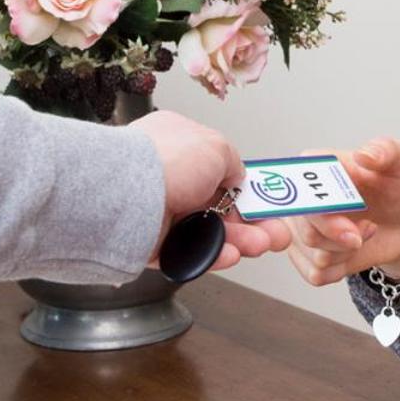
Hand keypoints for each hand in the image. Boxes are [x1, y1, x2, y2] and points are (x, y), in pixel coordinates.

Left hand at [132, 109, 291, 271]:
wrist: (125, 195)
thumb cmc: (165, 161)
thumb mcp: (218, 146)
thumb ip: (233, 163)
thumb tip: (237, 176)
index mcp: (180, 145)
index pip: (220, 172)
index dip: (246, 191)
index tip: (267, 207)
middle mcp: (169, 177)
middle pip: (219, 206)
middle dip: (251, 222)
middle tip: (274, 234)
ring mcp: (160, 212)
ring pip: (207, 232)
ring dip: (238, 240)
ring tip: (259, 246)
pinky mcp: (151, 244)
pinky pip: (188, 253)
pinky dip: (211, 256)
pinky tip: (230, 255)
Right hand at [284, 137, 399, 287]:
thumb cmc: (394, 187)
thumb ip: (386, 151)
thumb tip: (365, 155)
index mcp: (314, 168)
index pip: (300, 190)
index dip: (319, 209)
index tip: (345, 217)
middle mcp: (300, 199)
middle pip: (307, 231)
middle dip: (343, 236)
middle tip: (367, 226)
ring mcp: (300, 230)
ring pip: (315, 255)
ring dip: (347, 251)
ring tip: (363, 231)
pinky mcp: (306, 257)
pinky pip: (316, 274)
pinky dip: (341, 268)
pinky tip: (352, 251)